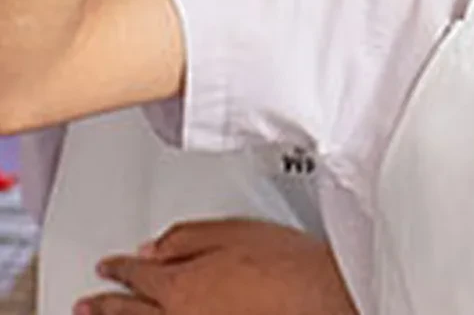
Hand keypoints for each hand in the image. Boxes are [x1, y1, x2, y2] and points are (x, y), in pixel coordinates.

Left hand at [77, 219, 356, 314]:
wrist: (323, 298)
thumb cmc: (290, 266)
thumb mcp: (239, 231)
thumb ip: (190, 236)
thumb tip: (156, 246)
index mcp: (182, 283)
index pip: (140, 274)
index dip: (120, 269)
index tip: (108, 267)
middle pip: (129, 311)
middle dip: (106, 305)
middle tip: (87, 303)